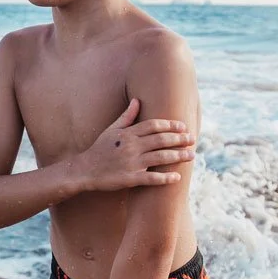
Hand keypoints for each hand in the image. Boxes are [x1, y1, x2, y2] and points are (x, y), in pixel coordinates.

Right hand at [79, 98, 195, 192]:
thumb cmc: (99, 149)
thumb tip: (137, 100)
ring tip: (191, 155)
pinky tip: (177, 177)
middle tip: (193, 139)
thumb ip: (127, 116)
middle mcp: (131, 146)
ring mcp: (131, 163)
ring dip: (178, 156)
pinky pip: (151, 178)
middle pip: (161, 140)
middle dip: (179, 139)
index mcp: (128, 133)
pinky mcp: (130, 178)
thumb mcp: (112, 130)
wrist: (85, 170)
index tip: (183, 127)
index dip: (171, 125)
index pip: (154, 125)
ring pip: (160, 157)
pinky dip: (165, 178)